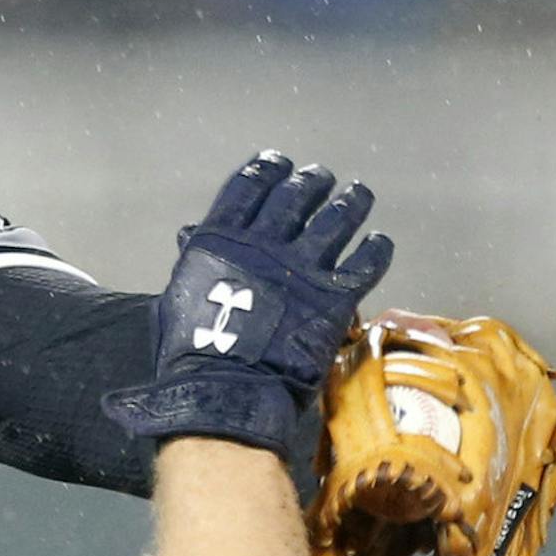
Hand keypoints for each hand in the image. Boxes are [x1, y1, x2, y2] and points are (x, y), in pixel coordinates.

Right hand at [103, 152, 393, 458]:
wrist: (225, 391)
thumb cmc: (189, 353)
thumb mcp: (176, 296)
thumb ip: (193, 261)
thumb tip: (191, 235)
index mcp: (222, 240)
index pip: (249, 186)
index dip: (268, 170)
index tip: (280, 163)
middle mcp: (265, 243)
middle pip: (298, 195)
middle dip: (313, 182)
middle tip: (322, 179)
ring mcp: (303, 267)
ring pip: (339, 217)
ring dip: (351, 202)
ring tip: (359, 195)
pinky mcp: (335, 295)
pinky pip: (366, 261)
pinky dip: (376, 249)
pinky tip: (379, 243)